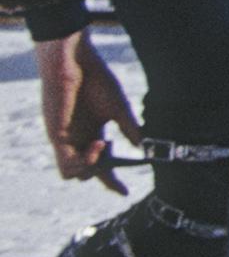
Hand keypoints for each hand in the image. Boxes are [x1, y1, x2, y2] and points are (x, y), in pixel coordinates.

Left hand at [37, 33, 131, 182]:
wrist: (74, 65)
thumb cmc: (96, 81)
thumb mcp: (119, 109)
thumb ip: (130, 129)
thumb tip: (143, 148)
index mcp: (93, 133)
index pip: (103, 163)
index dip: (113, 179)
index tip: (125, 191)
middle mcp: (78, 140)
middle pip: (88, 172)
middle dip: (104, 172)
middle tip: (114, 152)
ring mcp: (66, 140)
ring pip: (74, 174)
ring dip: (92, 169)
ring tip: (104, 146)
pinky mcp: (57, 137)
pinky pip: (68, 166)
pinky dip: (86, 162)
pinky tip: (97, 144)